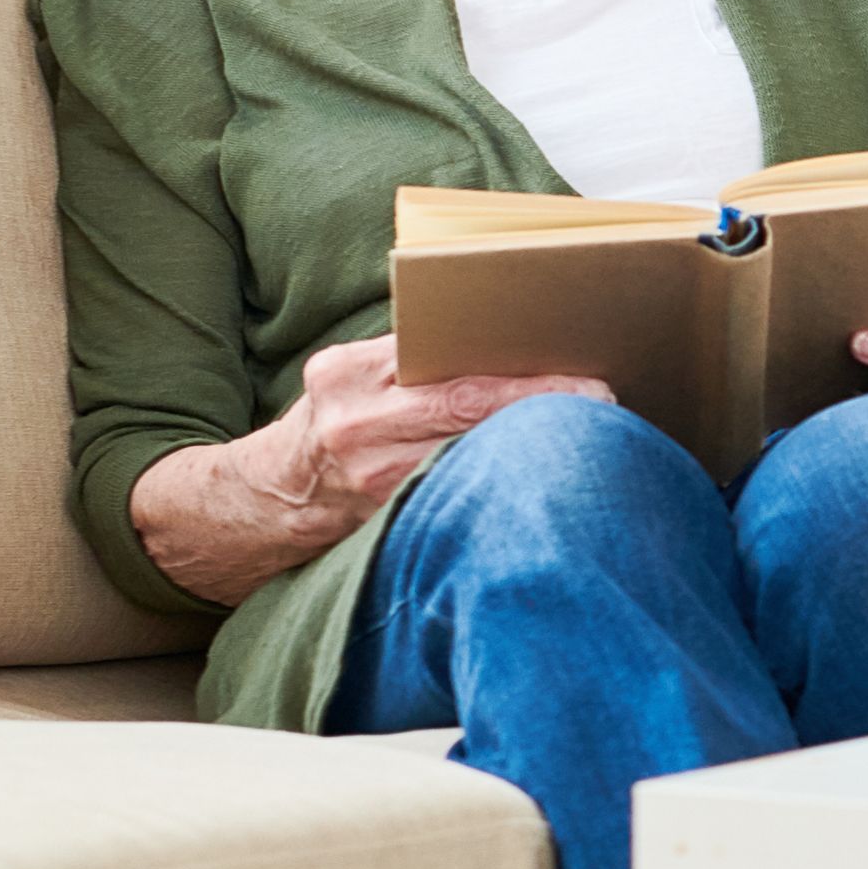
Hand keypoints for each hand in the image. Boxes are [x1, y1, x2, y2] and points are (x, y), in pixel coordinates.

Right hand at [131, 335, 613, 602]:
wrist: (258, 504)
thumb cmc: (322, 429)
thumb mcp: (351, 378)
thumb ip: (410, 362)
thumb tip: (502, 342)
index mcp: (354, 376)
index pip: (459, 378)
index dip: (533, 385)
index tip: (592, 386)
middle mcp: (359, 428)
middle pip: (474, 422)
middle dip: (546, 417)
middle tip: (609, 414)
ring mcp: (368, 484)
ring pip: (470, 468)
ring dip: (530, 459)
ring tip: (586, 451)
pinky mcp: (378, 526)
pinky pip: (452, 509)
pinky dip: (497, 497)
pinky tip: (537, 495)